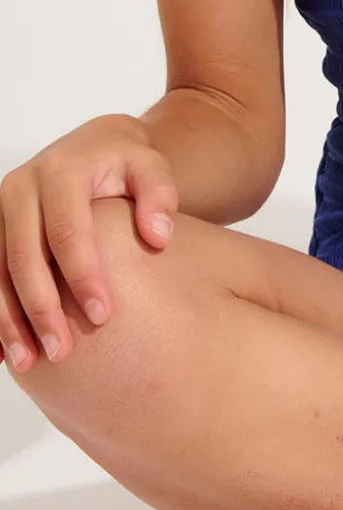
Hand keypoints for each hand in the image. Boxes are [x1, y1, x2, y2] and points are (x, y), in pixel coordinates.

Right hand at [0, 114, 177, 369]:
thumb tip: (157, 236)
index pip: (69, 231)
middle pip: (24, 255)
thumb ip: (160, 196)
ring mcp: (0, 210)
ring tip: (29, 362)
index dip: (83, 275)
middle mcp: (20, 187)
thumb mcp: (151, 168)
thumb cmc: (126, 165)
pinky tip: (3, 352)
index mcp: (61, 171)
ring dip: (9, 319)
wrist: (95, 147)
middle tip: (61, 350)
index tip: (102, 316)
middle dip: (41, 307)